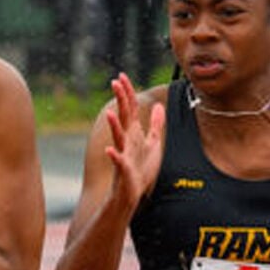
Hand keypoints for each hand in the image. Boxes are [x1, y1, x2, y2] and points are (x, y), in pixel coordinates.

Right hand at [105, 73, 164, 210]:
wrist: (131, 193)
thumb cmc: (140, 170)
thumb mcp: (153, 144)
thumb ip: (155, 125)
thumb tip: (158, 106)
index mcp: (134, 134)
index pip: (131, 109)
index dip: (128, 92)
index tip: (122, 76)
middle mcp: (127, 141)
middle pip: (124, 116)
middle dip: (121, 100)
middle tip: (115, 82)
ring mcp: (123, 154)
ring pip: (119, 137)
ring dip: (114, 125)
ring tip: (111, 113)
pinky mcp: (123, 170)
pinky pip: (118, 162)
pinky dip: (114, 156)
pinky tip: (110, 151)